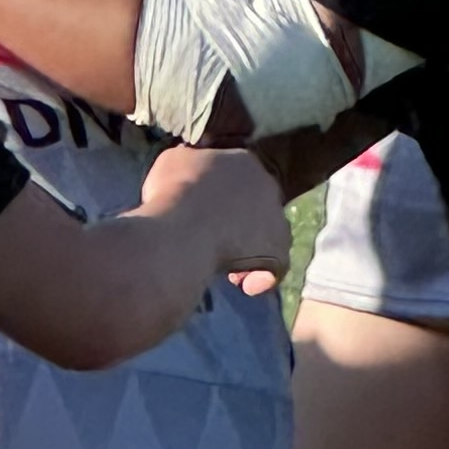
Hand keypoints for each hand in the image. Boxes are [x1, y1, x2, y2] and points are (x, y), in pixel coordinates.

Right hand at [140, 139, 291, 294]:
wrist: (183, 229)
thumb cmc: (172, 192)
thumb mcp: (172, 161)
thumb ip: (188, 161)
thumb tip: (191, 163)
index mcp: (243, 162)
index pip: (238, 178)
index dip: (221, 197)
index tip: (202, 212)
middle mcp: (267, 187)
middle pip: (257, 207)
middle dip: (237, 225)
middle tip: (212, 241)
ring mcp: (276, 219)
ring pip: (269, 237)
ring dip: (249, 252)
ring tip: (226, 269)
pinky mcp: (277, 252)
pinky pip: (275, 268)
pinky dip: (260, 278)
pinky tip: (244, 287)